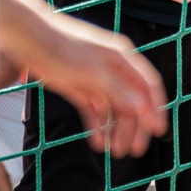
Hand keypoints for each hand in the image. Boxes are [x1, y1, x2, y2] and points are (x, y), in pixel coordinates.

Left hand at [22, 13, 168, 158]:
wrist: (31, 40)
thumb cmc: (64, 47)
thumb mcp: (93, 70)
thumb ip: (118, 89)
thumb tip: (142, 107)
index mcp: (122, 59)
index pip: (147, 86)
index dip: (156, 107)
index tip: (158, 130)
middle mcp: (113, 70)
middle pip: (131, 102)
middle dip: (135, 126)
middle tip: (135, 150)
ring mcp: (96, 80)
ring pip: (113, 110)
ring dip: (116, 130)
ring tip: (114, 151)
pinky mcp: (79, 88)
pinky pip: (94, 112)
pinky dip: (97, 127)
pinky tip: (97, 143)